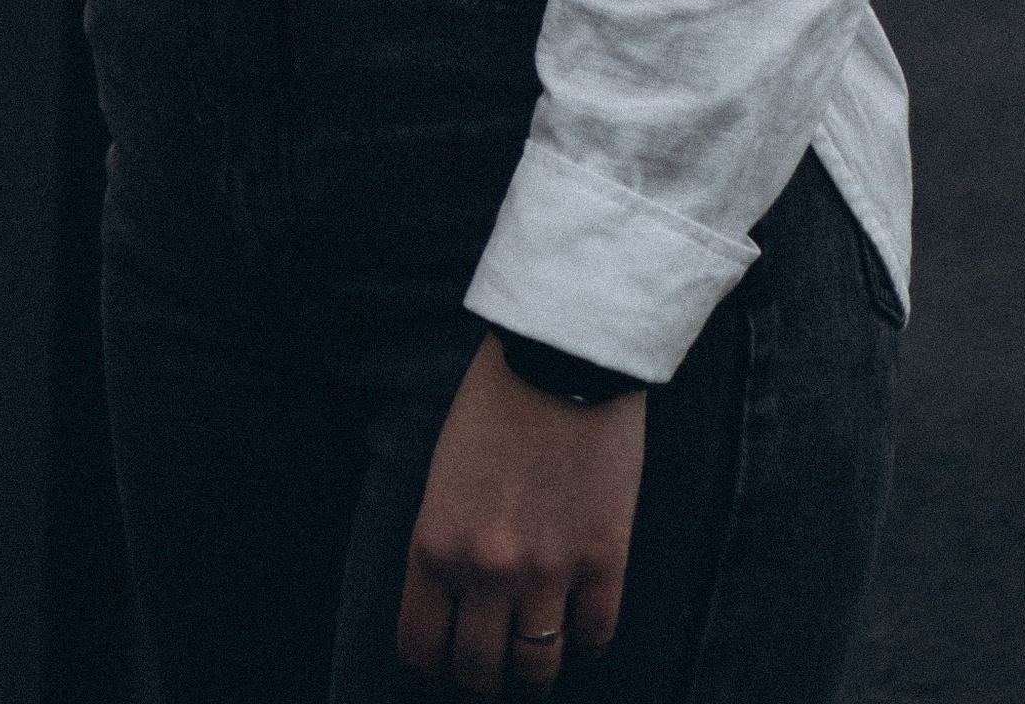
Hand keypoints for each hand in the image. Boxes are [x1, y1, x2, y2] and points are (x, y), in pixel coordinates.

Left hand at [398, 338, 645, 690]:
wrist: (562, 352)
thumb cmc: (497, 398)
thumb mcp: (444, 472)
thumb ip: (446, 538)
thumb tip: (455, 596)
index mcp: (434, 544)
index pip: (420, 647)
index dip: (433, 658)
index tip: (446, 650)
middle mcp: (486, 570)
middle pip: (477, 670)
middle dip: (481, 672)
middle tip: (492, 656)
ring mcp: (548, 569)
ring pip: (536, 668)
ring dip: (534, 665)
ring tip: (536, 650)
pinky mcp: (604, 557)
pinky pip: (594, 635)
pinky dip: (586, 638)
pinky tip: (580, 618)